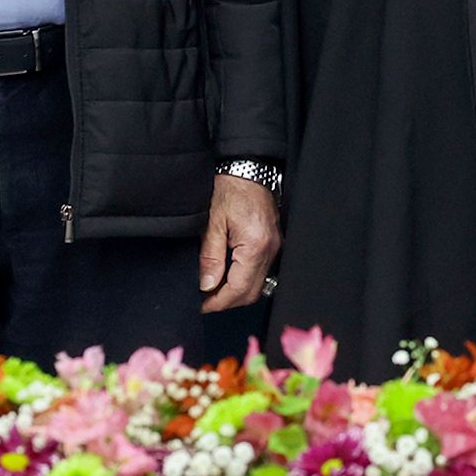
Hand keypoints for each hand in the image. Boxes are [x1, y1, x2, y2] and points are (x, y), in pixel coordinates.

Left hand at [200, 173, 281, 313]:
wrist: (248, 169)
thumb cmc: (231, 189)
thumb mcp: (213, 222)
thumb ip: (210, 256)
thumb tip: (207, 285)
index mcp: (255, 246)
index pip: (238, 288)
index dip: (218, 302)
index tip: (201, 305)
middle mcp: (270, 250)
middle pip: (251, 293)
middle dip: (227, 302)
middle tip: (204, 301)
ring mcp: (274, 248)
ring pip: (258, 286)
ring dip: (236, 293)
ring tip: (213, 290)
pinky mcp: (273, 244)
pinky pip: (261, 273)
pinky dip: (244, 281)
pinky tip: (228, 277)